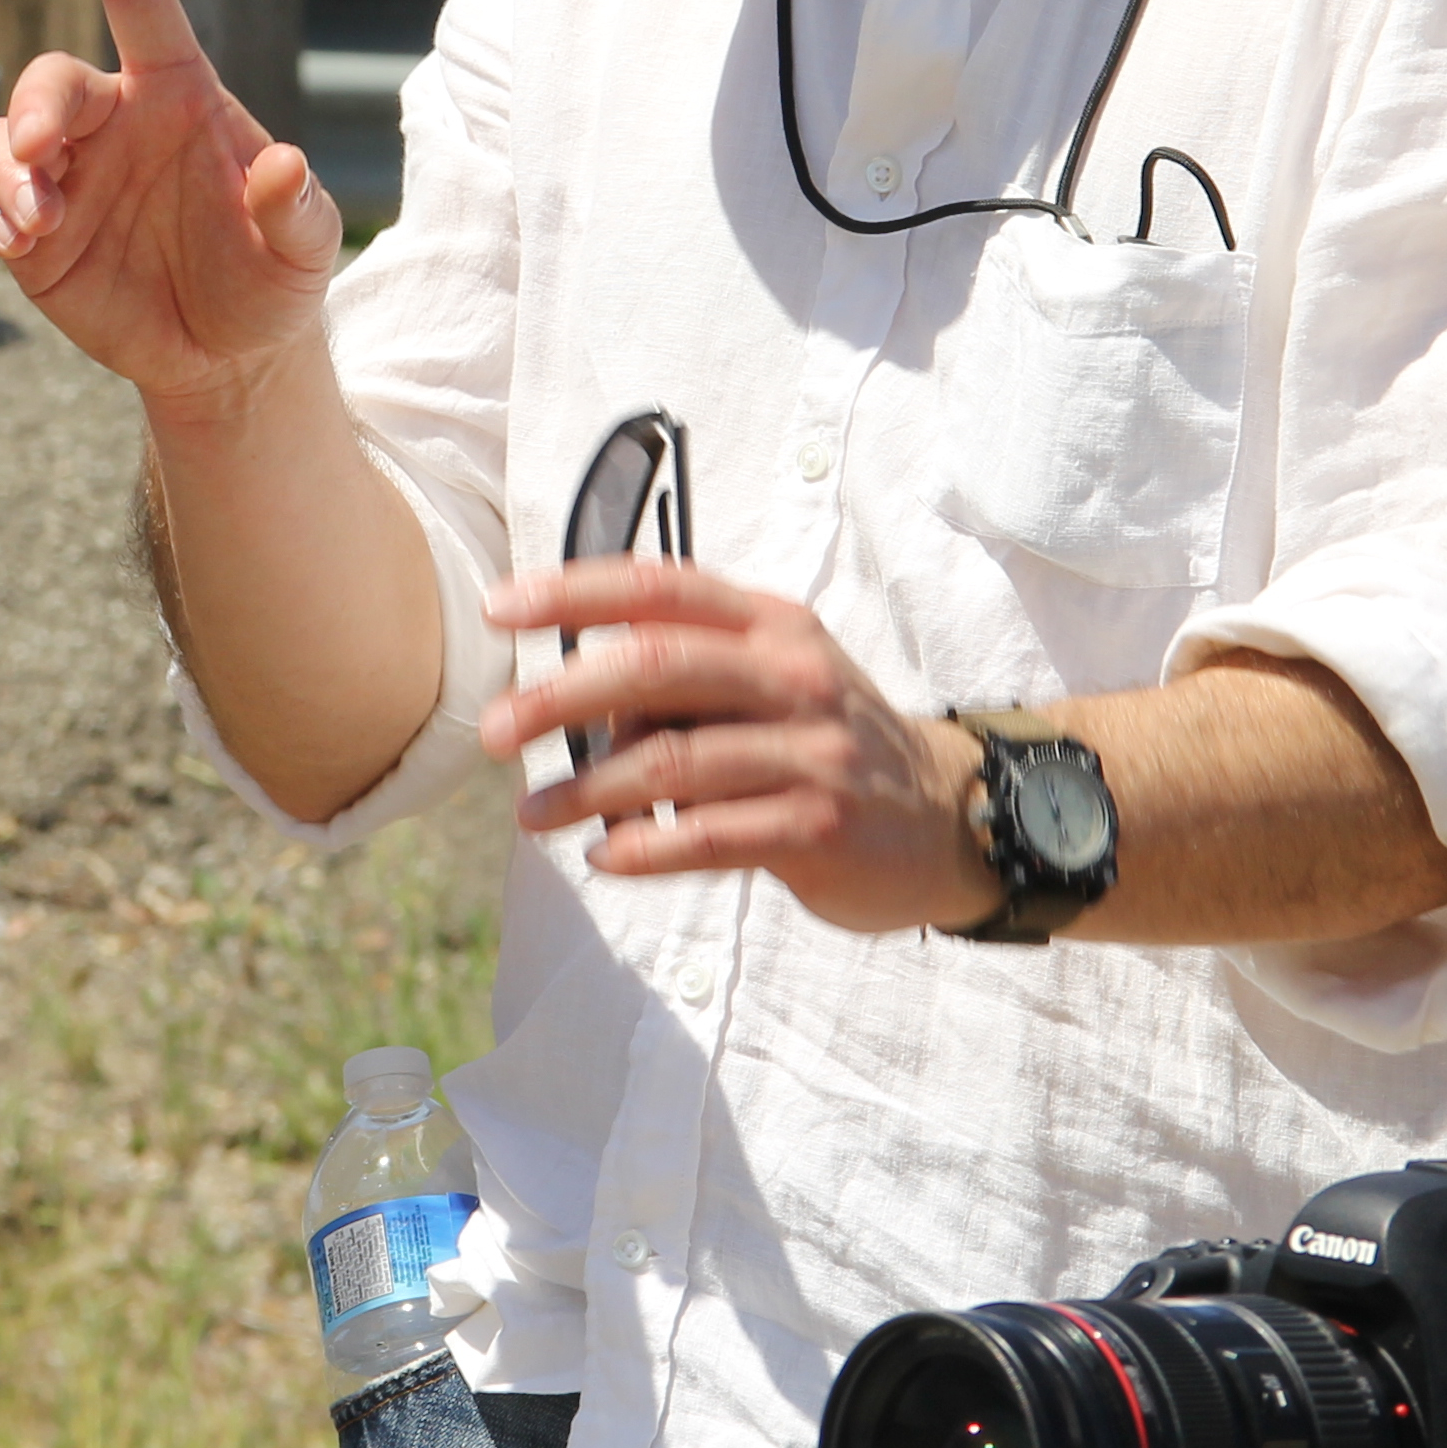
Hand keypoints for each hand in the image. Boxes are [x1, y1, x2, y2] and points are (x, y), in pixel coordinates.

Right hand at [0, 0, 339, 423]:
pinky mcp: (30, 233)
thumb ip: (297, 207)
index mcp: (178, 91)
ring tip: (38, 226)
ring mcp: (66, 175)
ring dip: (8, 173)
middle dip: (36, 109)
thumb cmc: (273, 280)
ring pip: (3, 139)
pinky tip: (19, 243)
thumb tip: (281, 165)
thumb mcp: (306, 250)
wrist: (227, 357)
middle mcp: (113, 120)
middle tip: (43, 157)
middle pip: (50, 80)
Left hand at [478, 557, 988, 935]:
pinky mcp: (819, 828)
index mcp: (770, 626)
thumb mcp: (771, 679)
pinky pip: (707, 837)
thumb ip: (685, 675)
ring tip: (533, 814)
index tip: (499, 607)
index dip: (573, 592)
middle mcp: (792, 676)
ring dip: (585, 791)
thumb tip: (575, 702)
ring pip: (669, 763)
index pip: (660, 589)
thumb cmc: (827, 741)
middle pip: (652, 668)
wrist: (953, 815)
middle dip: (556, 697)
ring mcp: (809, 753)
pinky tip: (606, 858)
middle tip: (493, 731)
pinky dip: (644, 849)